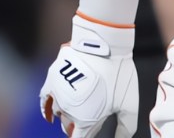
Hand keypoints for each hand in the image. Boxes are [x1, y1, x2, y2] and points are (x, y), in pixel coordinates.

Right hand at [39, 15, 138, 136]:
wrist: (104, 44)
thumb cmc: (118, 74)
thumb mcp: (129, 104)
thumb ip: (126, 127)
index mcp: (86, 120)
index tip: (90, 133)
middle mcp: (68, 111)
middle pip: (69, 127)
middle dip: (78, 127)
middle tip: (92, 119)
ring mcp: (58, 96)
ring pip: (59, 114)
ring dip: (68, 115)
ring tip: (79, 108)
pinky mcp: (52, 80)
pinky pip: (44, 100)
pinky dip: (47, 109)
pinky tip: (51, 114)